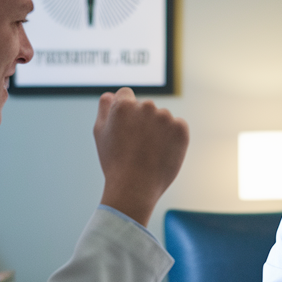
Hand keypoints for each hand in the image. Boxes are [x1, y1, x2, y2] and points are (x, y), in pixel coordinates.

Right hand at [93, 88, 188, 225]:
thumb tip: (112, 94)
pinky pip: (177, 127)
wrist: (135, 187)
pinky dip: (172, 138)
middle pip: (145, 107)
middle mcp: (146, 107)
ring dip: (158, 130)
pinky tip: (162, 152)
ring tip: (149, 152)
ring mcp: (165, 117)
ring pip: (162, 118)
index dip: (126, 113)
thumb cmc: (114, 162)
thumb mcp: (100, 134)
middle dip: (142, 121)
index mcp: (124, 105)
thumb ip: (105, 109)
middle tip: (137, 146)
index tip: (126, 129)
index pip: (126, 95)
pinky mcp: (181, 128)